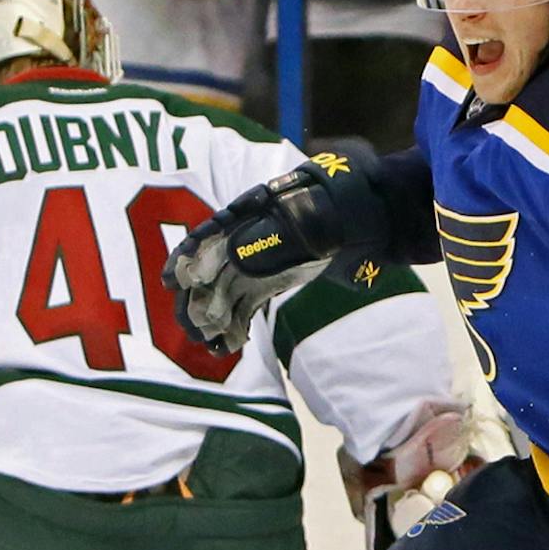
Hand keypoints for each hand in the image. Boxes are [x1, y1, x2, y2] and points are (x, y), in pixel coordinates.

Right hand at [163, 156, 372, 353]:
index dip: (189, 255)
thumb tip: (245, 258)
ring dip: (214, 318)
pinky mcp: (274, 278)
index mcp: (254, 211)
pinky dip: (236, 323)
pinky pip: (248, 301)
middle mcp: (250, 234)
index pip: (212, 232)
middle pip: (213, 266)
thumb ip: (287, 233)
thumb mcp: (320, 213)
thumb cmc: (346, 203)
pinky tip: (228, 345)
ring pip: (226, 289)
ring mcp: (262, 258)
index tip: (173, 280)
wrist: (375, 211)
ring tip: (208, 346)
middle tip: (190, 331)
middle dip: (197, 299)